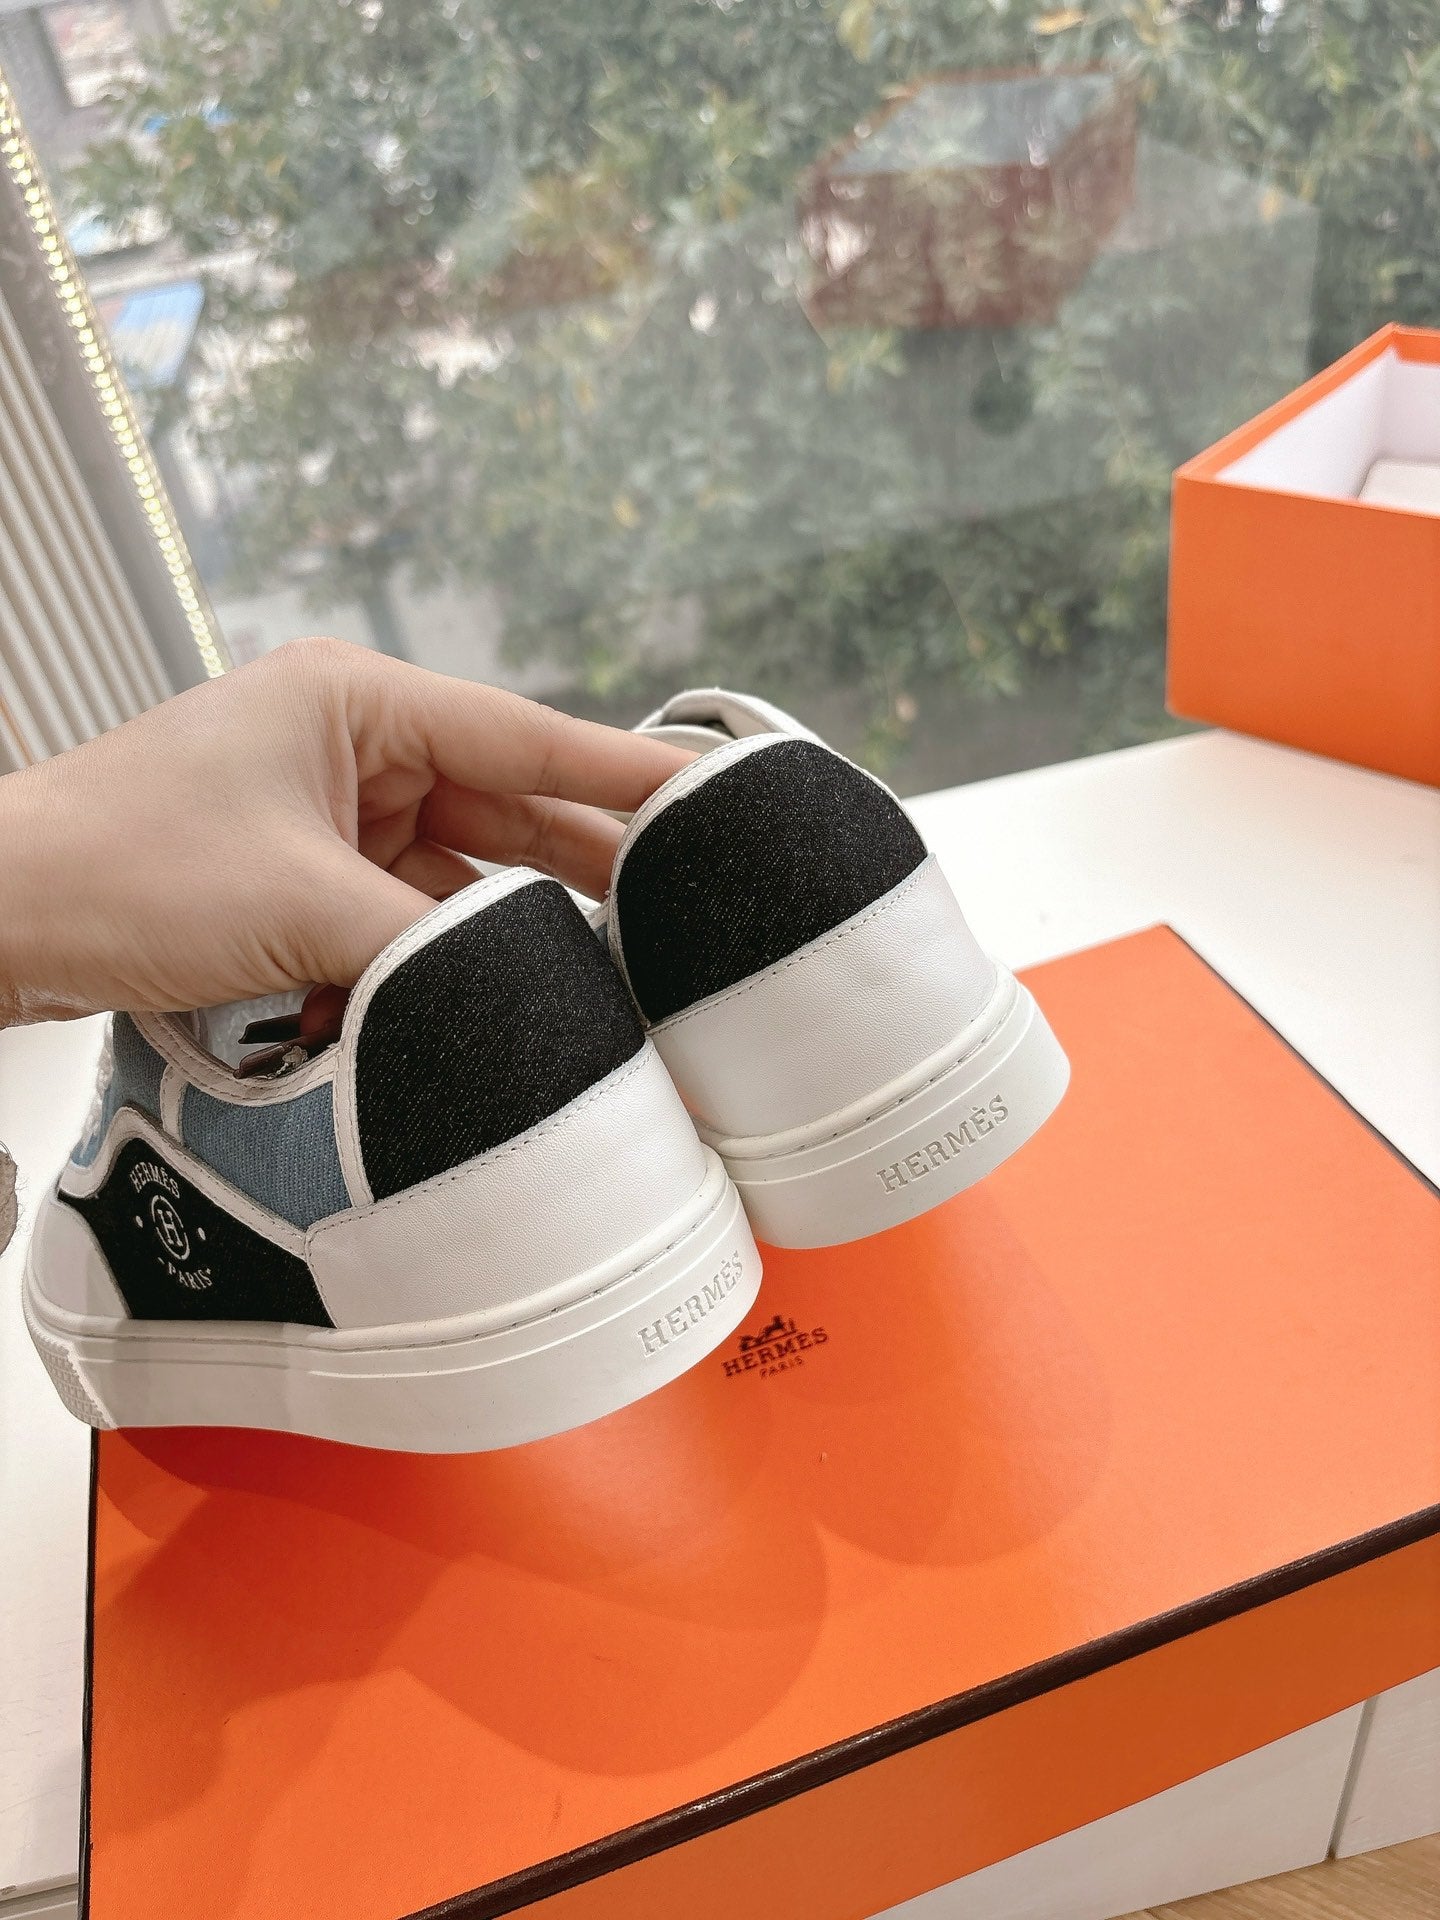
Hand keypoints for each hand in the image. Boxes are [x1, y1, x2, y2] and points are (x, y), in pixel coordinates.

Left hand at [0, 637, 687, 1026]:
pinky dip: (426, 962)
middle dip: (579, 866)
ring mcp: (325, 812)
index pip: (526, 738)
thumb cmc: (115, 868)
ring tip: (590, 972)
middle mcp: (350, 744)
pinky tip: (459, 1000)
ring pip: (454, 873)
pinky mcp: (300, 874)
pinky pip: (399, 917)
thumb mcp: (299, 906)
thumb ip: (433, 946)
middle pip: (503, 807)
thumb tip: (533, 986)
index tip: (713, 795)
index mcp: (355, 701)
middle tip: (681, 911)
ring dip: (495, 930)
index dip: (627, 774)